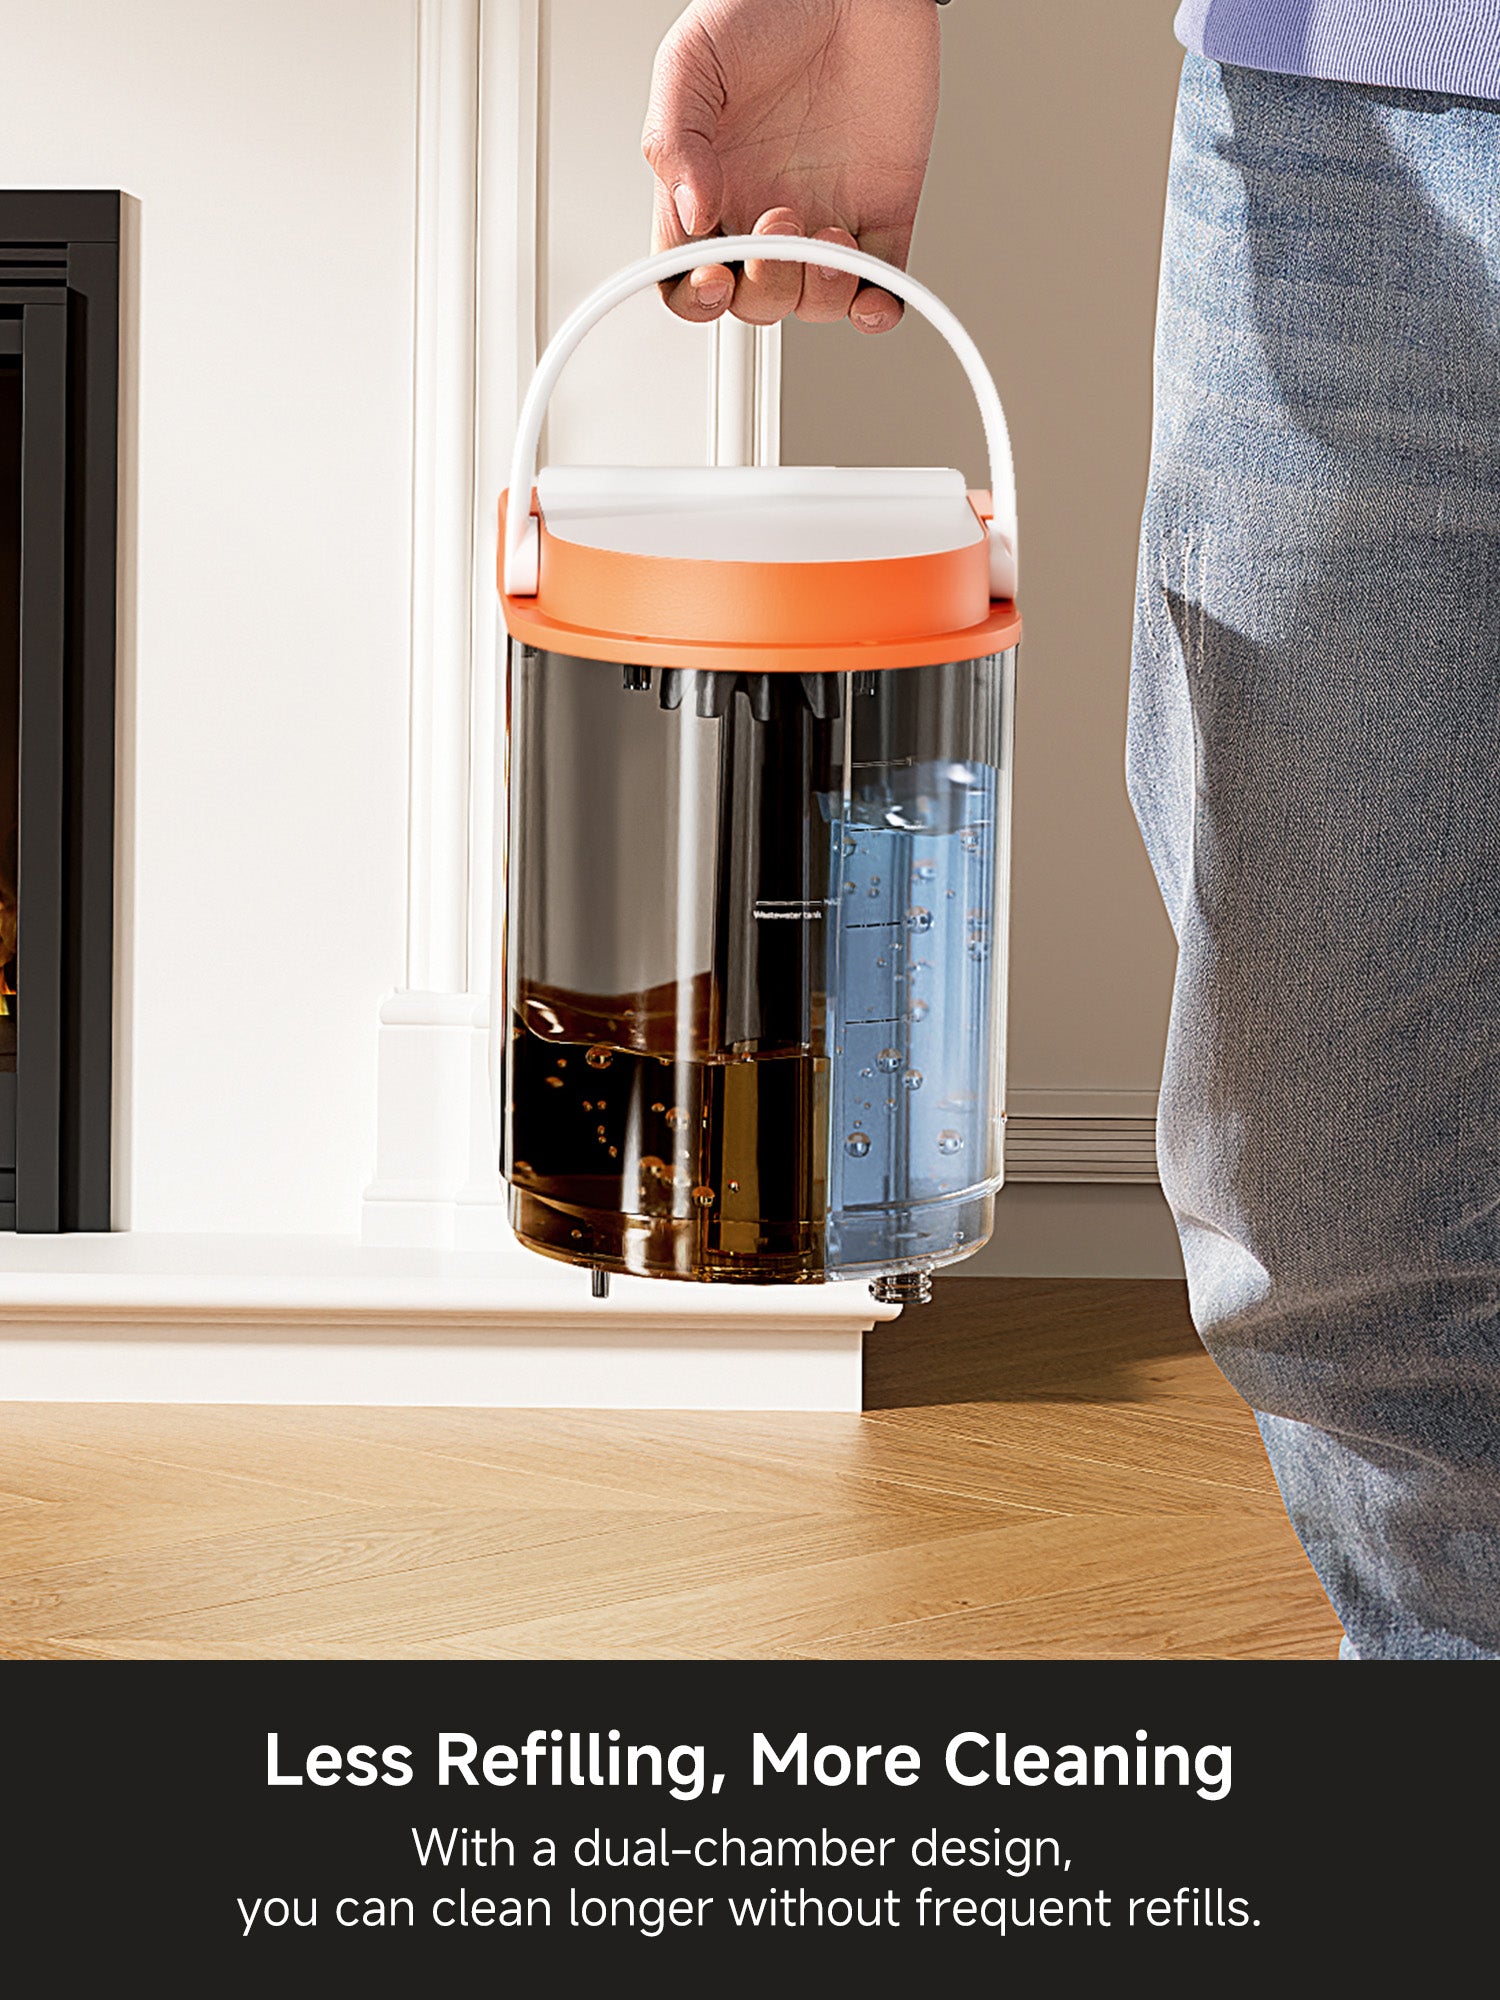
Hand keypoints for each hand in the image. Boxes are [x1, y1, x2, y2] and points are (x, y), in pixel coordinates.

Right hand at [642, 0, 939, 330]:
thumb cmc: (770, 3)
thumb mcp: (692, 61)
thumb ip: (675, 141)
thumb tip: (692, 215)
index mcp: (709, 185)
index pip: (689, 274)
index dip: (697, 297)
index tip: (715, 279)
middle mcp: (763, 210)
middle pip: (753, 301)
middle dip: (766, 286)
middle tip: (779, 221)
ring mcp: (824, 215)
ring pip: (813, 301)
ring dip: (818, 291)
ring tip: (828, 234)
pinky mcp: (883, 211)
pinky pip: (880, 285)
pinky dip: (878, 307)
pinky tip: (871, 292)